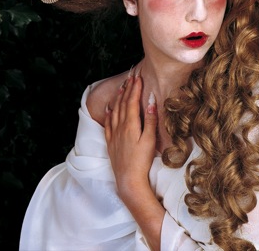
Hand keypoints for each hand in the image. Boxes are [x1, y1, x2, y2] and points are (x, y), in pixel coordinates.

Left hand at [105, 74, 157, 202]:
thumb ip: (151, 120)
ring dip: (118, 98)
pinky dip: (109, 114)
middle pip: (123, 104)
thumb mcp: (150, 141)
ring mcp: (114, 135)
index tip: (138, 77)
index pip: (132, 102)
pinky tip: (109, 109)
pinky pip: (108, 124)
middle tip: (131, 77)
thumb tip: (151, 101)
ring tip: (121, 87)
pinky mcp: (110, 143)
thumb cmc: (142, 161)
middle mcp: (120, 127)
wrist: (128, 180)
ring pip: (115, 111)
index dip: (135, 89)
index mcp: (131, 125)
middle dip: (127, 89)